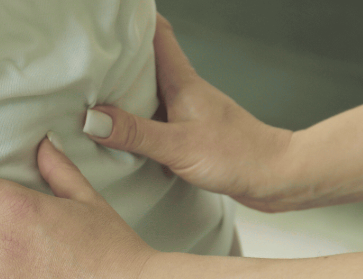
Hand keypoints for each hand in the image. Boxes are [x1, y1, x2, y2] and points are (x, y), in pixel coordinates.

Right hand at [86, 15, 297, 211]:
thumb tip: (92, 118)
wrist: (274, 177)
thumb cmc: (237, 156)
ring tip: (95, 93)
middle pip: (148, 61)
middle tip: (88, 58)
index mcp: (183, 82)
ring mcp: (190, 112)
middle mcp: (186, 91)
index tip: (109, 17)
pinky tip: (125, 134)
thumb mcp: (178, 146)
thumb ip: (135, 133)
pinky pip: (158, 119)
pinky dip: (140, 121)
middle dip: (120, 56)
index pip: (157, 34)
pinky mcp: (193, 134)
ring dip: (127, 90)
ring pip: (152, 91)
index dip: (134, 20)